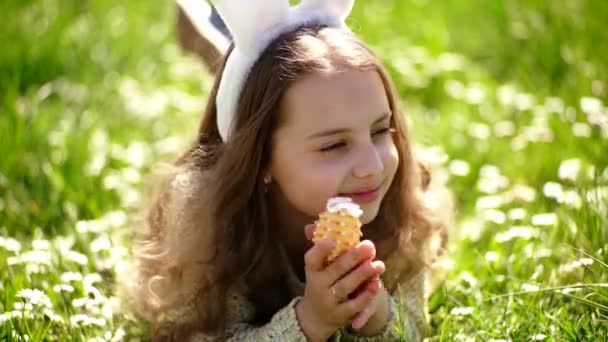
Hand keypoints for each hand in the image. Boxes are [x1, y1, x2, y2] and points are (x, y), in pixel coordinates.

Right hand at [294, 225, 385, 340]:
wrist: (316, 317)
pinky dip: (366, 295)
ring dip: (363, 274)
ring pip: (346, 287)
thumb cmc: (322, 282)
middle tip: (369, 245)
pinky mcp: (340, 315)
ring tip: (378, 264)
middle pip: (335, 270)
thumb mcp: (319, 267)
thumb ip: (321, 247)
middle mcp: (317, 286)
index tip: (334, 239)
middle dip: (353, 257)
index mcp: (312, 271)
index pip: (312, 258)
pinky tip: (376, 283)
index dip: (321, 249)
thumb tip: (312, 224)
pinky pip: (354, 305)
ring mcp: (328, 301)